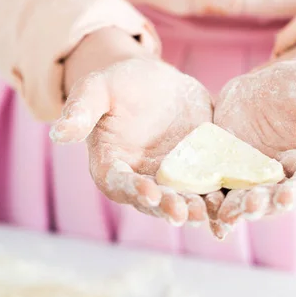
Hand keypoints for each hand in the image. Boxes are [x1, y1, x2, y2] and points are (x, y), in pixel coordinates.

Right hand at [50, 29, 212, 225]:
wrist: (156, 83)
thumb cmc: (120, 84)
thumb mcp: (98, 88)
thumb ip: (81, 110)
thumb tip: (57, 133)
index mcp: (113, 167)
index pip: (120, 184)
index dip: (133, 189)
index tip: (147, 191)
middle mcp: (142, 182)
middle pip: (155, 201)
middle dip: (171, 208)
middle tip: (187, 212)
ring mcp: (173, 181)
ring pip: (186, 201)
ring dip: (199, 210)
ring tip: (214, 213)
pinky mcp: (200, 173)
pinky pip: (211, 189)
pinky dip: (223, 200)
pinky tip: (238, 206)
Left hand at [211, 56, 295, 236]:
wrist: (264, 84)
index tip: (287, 196)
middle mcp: (282, 182)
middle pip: (271, 200)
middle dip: (260, 205)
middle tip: (250, 205)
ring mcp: (250, 180)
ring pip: (241, 201)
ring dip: (233, 210)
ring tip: (223, 213)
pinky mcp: (224, 173)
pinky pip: (216, 190)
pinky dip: (209, 202)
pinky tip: (199, 209)